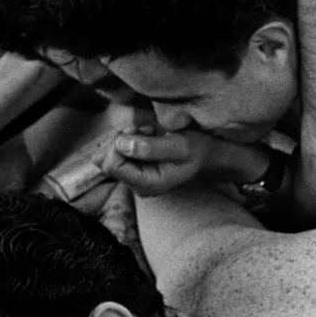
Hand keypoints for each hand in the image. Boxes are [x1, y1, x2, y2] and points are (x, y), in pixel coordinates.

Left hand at [96, 127, 218, 196]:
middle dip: (121, 139)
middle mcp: (137, 186)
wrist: (210, 156)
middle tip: (144, 130)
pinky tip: (146, 137)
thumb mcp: (180, 145)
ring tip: (148, 133)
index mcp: (148, 184)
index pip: (111, 164)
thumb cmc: (199, 150)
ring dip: (125, 138)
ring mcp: (134, 180)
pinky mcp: (133, 172)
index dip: (120, 142)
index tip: (141, 131)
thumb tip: (121, 144)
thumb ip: (151, 147)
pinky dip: (126, 140)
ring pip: (108, 156)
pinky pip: (115, 154)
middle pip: (105, 160)